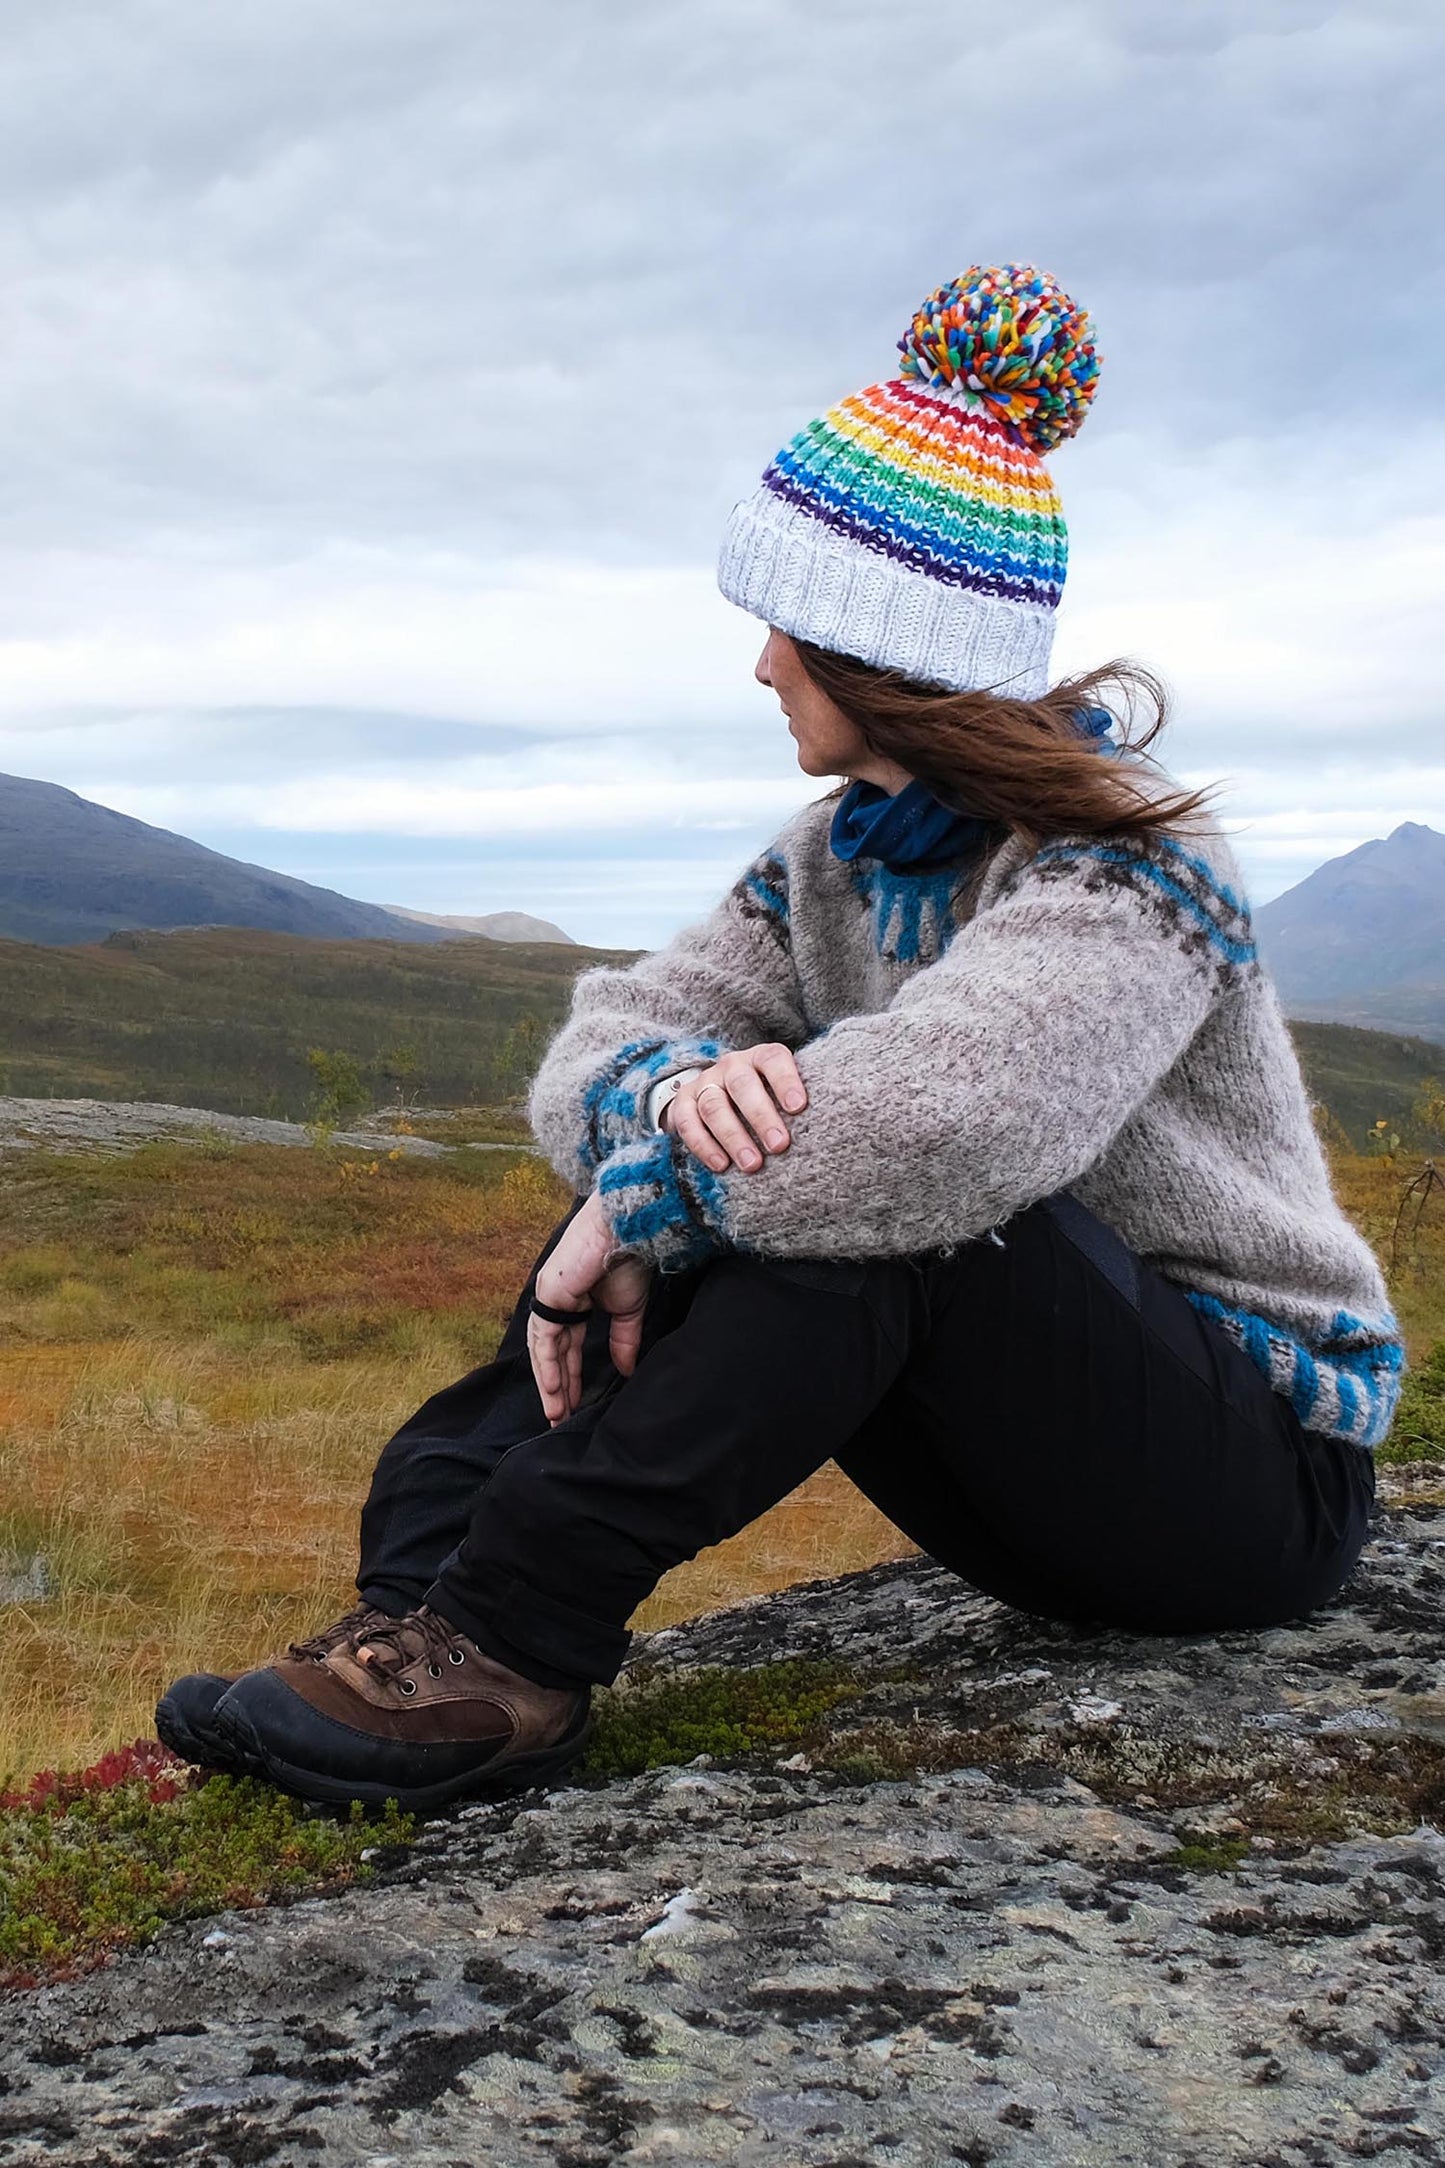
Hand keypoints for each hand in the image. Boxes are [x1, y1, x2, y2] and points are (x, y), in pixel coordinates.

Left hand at [527, 1192, 651, 1424]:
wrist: (628, 1230)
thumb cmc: (630, 1259)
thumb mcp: (628, 1310)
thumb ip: (623, 1341)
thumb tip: (626, 1371)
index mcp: (575, 1302)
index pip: (568, 1347)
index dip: (571, 1376)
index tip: (575, 1405)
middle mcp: (557, 1301)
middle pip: (551, 1352)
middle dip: (557, 1386)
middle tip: (560, 1418)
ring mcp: (548, 1297)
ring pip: (544, 1349)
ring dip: (550, 1383)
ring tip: (557, 1413)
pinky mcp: (548, 1294)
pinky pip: (544, 1337)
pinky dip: (548, 1364)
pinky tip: (555, 1389)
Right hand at [663, 1043, 806, 1175]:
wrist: (719, 1094)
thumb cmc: (766, 1100)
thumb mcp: (781, 1094)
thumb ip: (796, 1106)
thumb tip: (827, 1132)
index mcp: (761, 1058)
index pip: (773, 1060)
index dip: (786, 1080)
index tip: (799, 1106)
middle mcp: (732, 1066)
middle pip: (742, 1085)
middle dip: (761, 1116)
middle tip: (780, 1145)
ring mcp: (706, 1083)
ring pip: (714, 1106)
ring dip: (734, 1137)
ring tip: (753, 1164)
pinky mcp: (683, 1102)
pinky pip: (688, 1122)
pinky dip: (704, 1145)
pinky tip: (722, 1165)